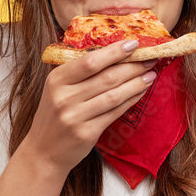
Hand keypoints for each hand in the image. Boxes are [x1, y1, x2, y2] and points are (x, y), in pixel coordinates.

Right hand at [22, 39, 157, 173]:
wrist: (43, 151)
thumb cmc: (55, 115)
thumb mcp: (57, 89)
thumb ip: (79, 73)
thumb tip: (114, 52)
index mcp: (56, 80)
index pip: (90, 61)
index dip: (114, 52)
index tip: (134, 43)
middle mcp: (63, 97)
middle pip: (106, 77)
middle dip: (132, 66)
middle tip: (150, 58)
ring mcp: (75, 116)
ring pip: (114, 95)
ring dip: (136, 83)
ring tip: (151, 74)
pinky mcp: (86, 133)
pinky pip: (115, 112)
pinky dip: (131, 100)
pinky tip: (141, 92)